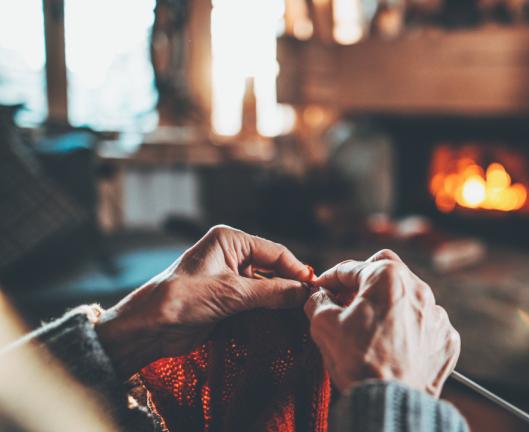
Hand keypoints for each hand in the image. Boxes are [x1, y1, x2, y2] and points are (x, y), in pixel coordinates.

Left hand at [95, 225, 312, 377]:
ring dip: (279, 302)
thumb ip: (272, 292)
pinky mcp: (226, 300)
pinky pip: (255, 303)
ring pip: (266, 288)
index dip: (296, 269)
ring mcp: (229, 278)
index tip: (315, 287)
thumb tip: (305, 293)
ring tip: (299, 315)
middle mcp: (231, 255)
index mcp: (230, 240)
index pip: (274, 252)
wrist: (149, 328)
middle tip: (310, 304)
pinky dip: (268, 312)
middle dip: (289, 286)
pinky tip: (281, 322)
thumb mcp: (232, 293)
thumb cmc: (183, 299)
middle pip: (272, 269)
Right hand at [304, 250, 459, 396]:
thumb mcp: (324, 326)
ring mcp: (437, 315)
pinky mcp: (447, 338)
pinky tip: (396, 345)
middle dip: (365, 282)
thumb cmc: (359, 362)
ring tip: (373, 328)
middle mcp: (418, 289)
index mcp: (387, 277)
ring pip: (410, 298)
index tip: (321, 289)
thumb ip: (319, 302)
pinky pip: (426, 325)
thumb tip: (319, 297)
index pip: (351, 268)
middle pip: (386, 272)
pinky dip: (411, 331)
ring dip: (391, 307)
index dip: (330, 279)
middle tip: (348, 300)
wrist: (391, 403)